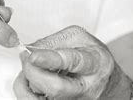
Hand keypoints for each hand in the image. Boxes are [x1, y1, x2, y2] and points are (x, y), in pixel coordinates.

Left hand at [13, 26, 129, 98]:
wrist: (104, 78)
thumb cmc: (93, 57)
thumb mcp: (81, 38)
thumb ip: (56, 40)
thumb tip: (32, 49)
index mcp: (95, 64)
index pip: (72, 62)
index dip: (50, 59)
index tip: (33, 56)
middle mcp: (86, 87)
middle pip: (55, 88)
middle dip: (34, 73)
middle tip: (27, 59)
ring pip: (43, 99)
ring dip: (29, 82)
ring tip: (30, 69)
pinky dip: (27, 91)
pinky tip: (30, 80)